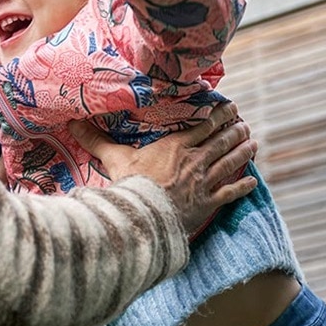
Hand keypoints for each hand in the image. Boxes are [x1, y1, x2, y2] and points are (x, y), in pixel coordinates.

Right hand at [69, 102, 257, 235]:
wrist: (143, 217)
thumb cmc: (130, 187)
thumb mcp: (113, 160)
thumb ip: (96, 140)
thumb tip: (72, 122)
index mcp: (176, 146)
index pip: (202, 125)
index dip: (218, 114)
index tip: (228, 107)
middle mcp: (195, 160)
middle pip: (220, 140)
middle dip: (234, 130)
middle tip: (244, 123)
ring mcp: (204, 182)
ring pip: (230, 161)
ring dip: (243, 151)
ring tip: (252, 142)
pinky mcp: (208, 203)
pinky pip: (230, 192)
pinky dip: (243, 186)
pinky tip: (253, 181)